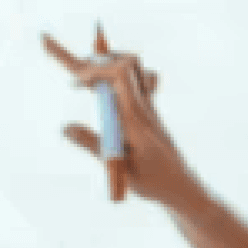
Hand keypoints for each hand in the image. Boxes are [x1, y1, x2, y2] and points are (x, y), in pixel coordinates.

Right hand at [41, 28, 197, 209]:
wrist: (182, 187)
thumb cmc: (154, 181)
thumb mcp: (120, 168)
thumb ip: (92, 145)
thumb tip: (65, 126)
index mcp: (135, 118)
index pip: (119, 75)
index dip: (94, 68)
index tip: (74, 82)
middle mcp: (144, 107)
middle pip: (126, 64)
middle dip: (97, 60)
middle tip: (74, 73)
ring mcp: (150, 108)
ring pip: (135, 70)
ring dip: (109, 64)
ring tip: (85, 76)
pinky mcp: (150, 113)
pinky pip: (140, 82)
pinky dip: (120, 76)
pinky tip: (104, 88)